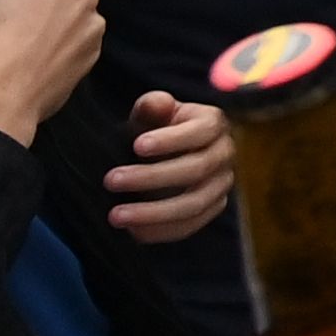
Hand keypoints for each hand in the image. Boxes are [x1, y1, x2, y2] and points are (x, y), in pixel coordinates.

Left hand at [105, 91, 232, 241]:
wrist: (163, 155)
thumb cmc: (155, 129)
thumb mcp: (151, 113)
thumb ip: (152, 106)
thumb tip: (156, 104)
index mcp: (214, 123)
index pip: (200, 131)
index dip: (170, 140)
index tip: (136, 146)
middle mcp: (224, 153)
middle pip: (196, 169)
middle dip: (151, 177)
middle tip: (111, 180)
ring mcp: (221, 184)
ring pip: (194, 203)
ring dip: (153, 213)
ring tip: (115, 215)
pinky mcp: (212, 209)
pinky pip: (189, 226)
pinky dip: (160, 231)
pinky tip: (131, 231)